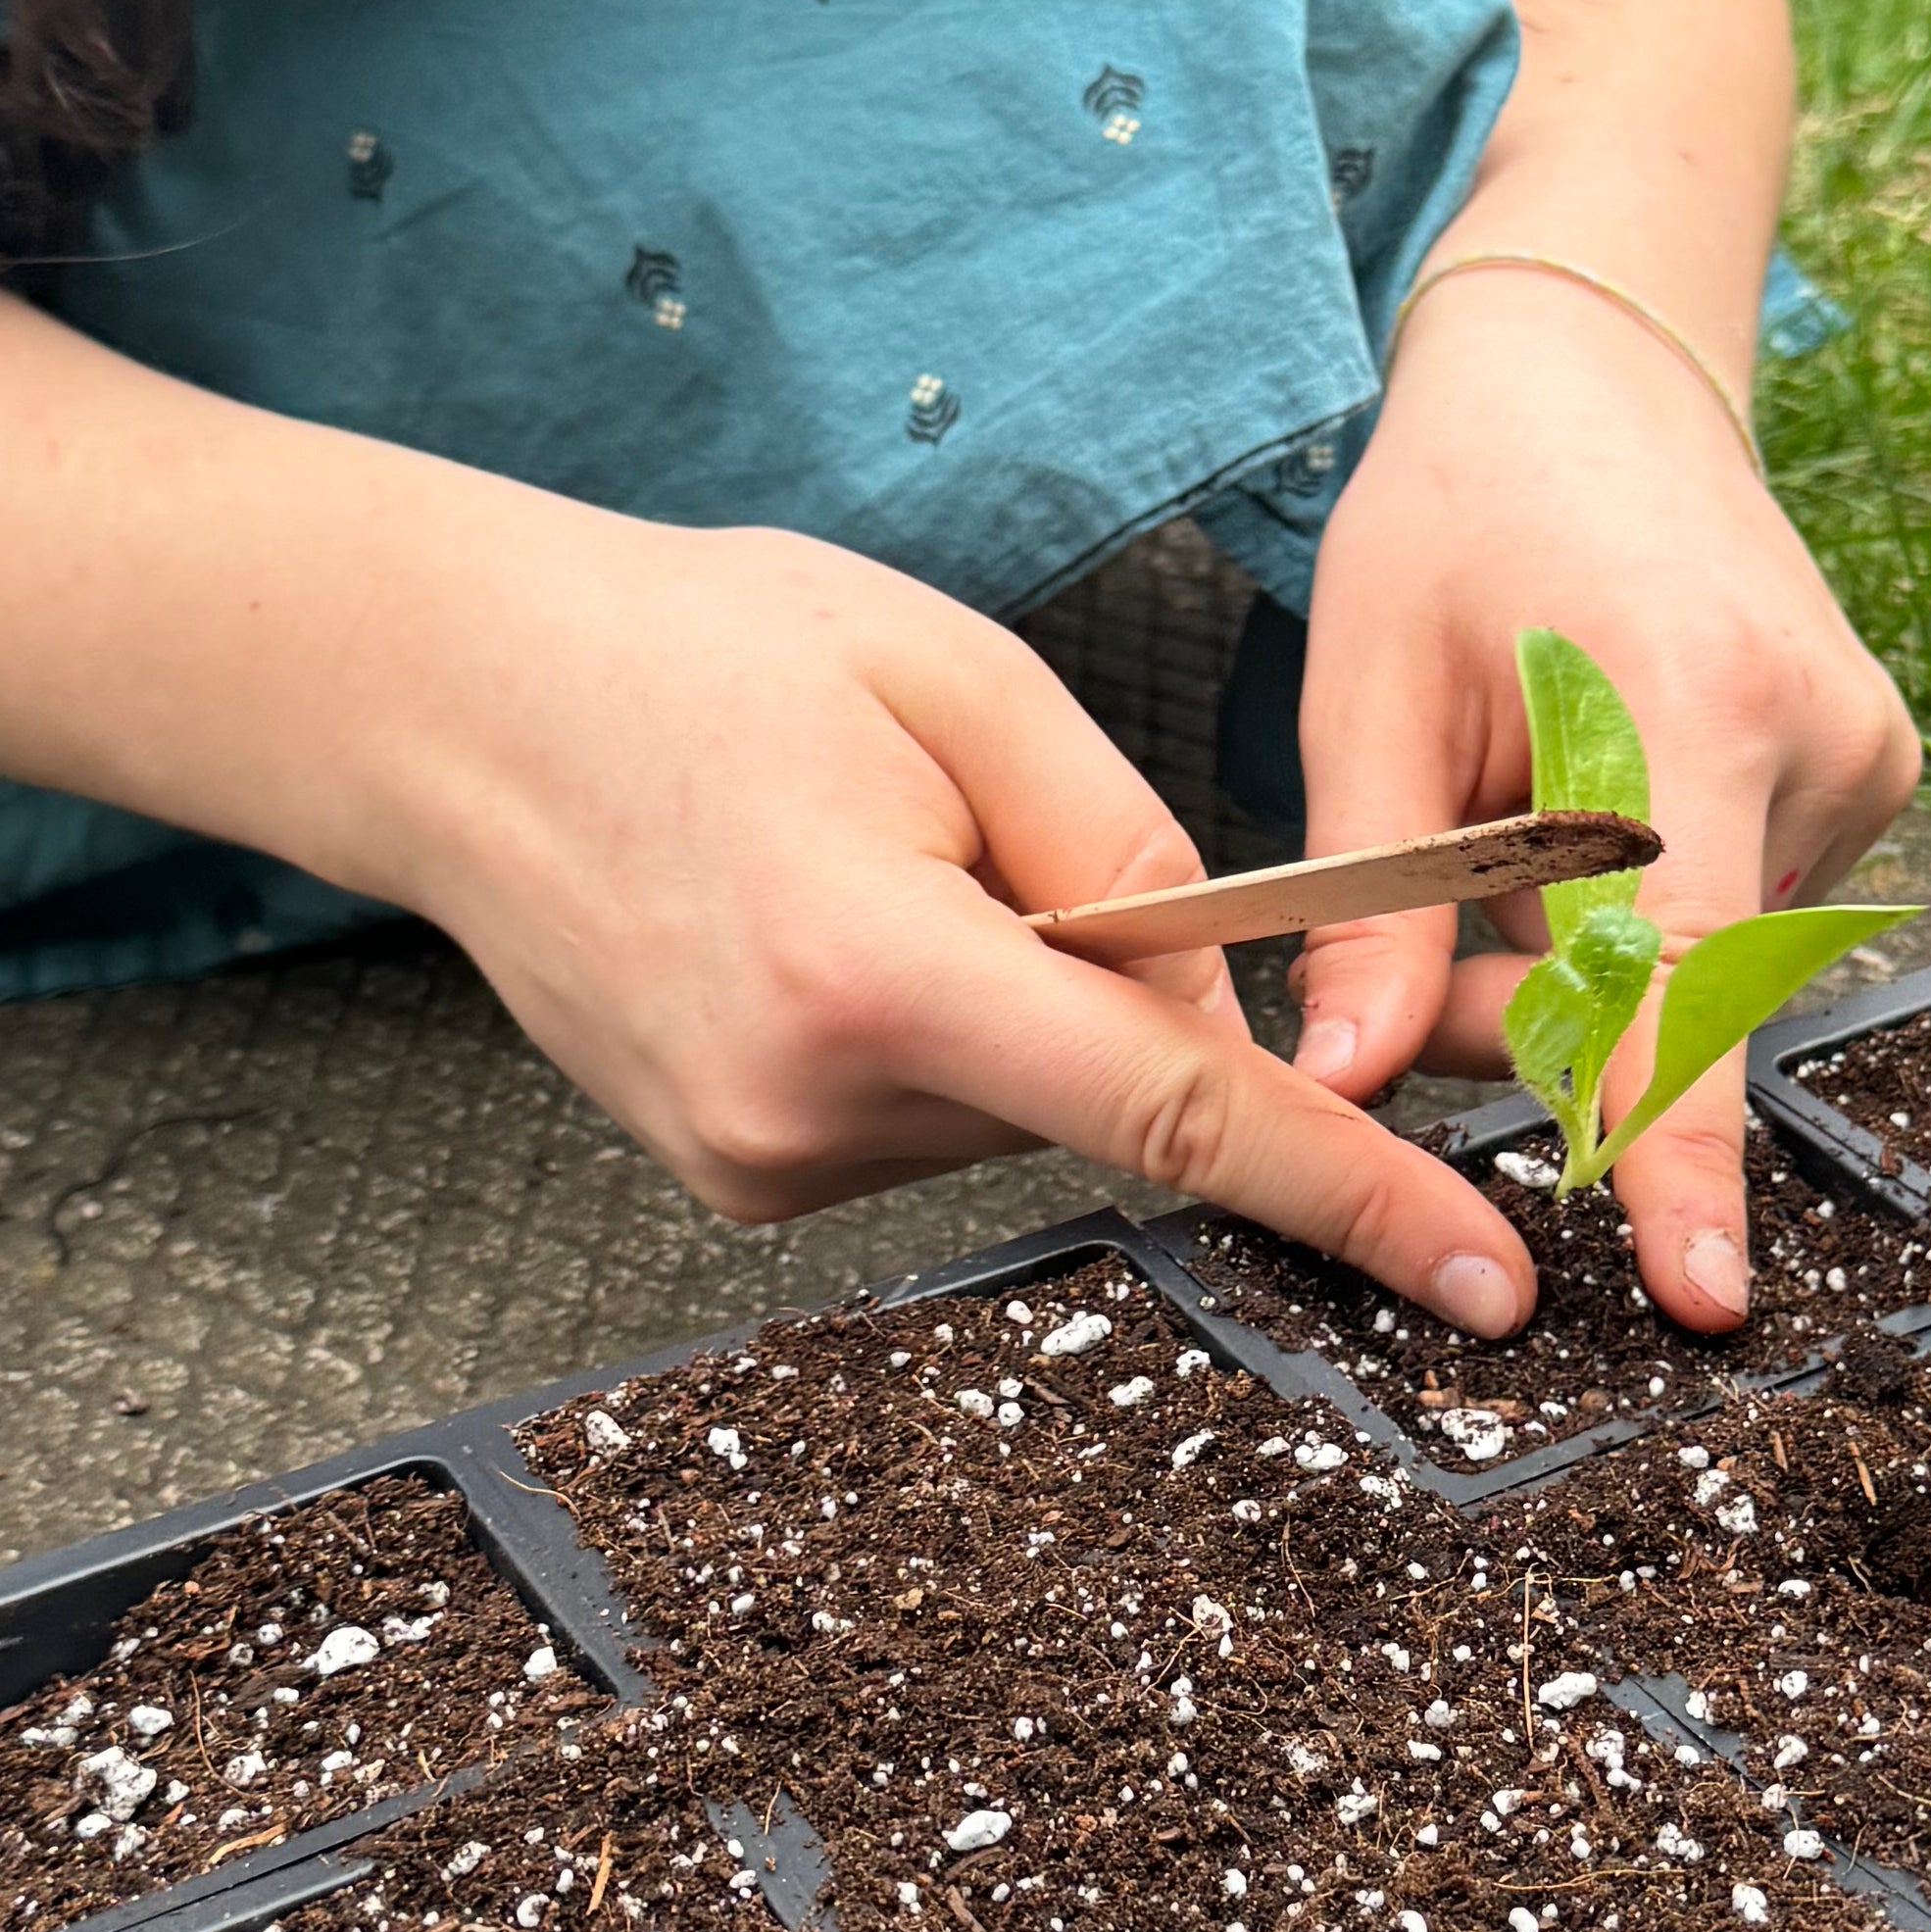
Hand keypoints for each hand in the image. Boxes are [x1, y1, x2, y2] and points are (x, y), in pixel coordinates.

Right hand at [382, 500, 1543, 1318]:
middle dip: (1112, 988)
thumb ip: (1129, 851)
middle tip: (975, 834)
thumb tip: (1234, 1021)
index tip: (1476, 1278)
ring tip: (859, 858)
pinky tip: (820, 924)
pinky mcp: (732, 1178)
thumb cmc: (694, 654)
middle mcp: (807, 1104)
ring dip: (1007, 1003)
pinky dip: (930, 1031)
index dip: (1351, 1195)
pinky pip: (921, 1121)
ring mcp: (753, 1162)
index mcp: (878, 971)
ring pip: (1011, 1111)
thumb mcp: (958, 681)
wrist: (453, 707)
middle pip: (1091, 1096)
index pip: (1176, 1119)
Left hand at [1282, 273, 1920, 1325]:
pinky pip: (1737, 912)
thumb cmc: (1464, 512)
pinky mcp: (1871, 772)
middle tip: (1426, 936)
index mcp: (1685, 704)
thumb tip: (1340, 1089)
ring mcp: (1860, 758)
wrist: (1600, 369)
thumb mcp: (1371, 691)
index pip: (1688, 977)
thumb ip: (1368, 905)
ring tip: (1508, 824)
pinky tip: (1594, 802)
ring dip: (1586, 961)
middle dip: (1536, 1016)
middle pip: (1675, 993)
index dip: (1684, 1147)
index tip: (1702, 1290)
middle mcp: (1811, 740)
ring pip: (1703, 966)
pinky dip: (1647, 907)